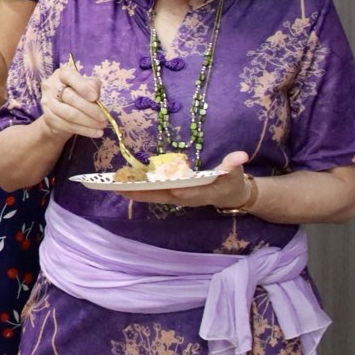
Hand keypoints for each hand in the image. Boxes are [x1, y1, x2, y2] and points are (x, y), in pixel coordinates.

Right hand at [36, 64, 109, 140]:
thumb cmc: (79, 93)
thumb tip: (94, 96)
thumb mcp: (88, 85)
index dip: (82, 87)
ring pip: (69, 114)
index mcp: (62, 74)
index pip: (70, 76)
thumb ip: (93, 86)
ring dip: (88, 122)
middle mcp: (51, 86)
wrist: (62, 111)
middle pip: (70, 98)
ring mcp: (48, 103)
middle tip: (104, 117)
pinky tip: (95, 132)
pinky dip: (84, 130)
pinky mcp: (49, 118)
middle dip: (90, 109)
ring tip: (102, 126)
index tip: (95, 97)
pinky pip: (67, 126)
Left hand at [115, 151, 253, 208]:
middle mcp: (184, 198)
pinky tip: (120, 185)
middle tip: (122, 187)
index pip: (188, 192)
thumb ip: (234, 165)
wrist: (228, 195)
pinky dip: (136, 189)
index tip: (167, 186)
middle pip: (161, 196)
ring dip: (133, 191)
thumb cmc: (231, 182)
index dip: (178, 189)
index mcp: (201, 192)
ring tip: (113, 185)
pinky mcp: (169, 196)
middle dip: (142, 192)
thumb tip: (241, 155)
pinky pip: (150, 194)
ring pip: (152, 196)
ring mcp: (175, 198)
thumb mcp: (236, 173)